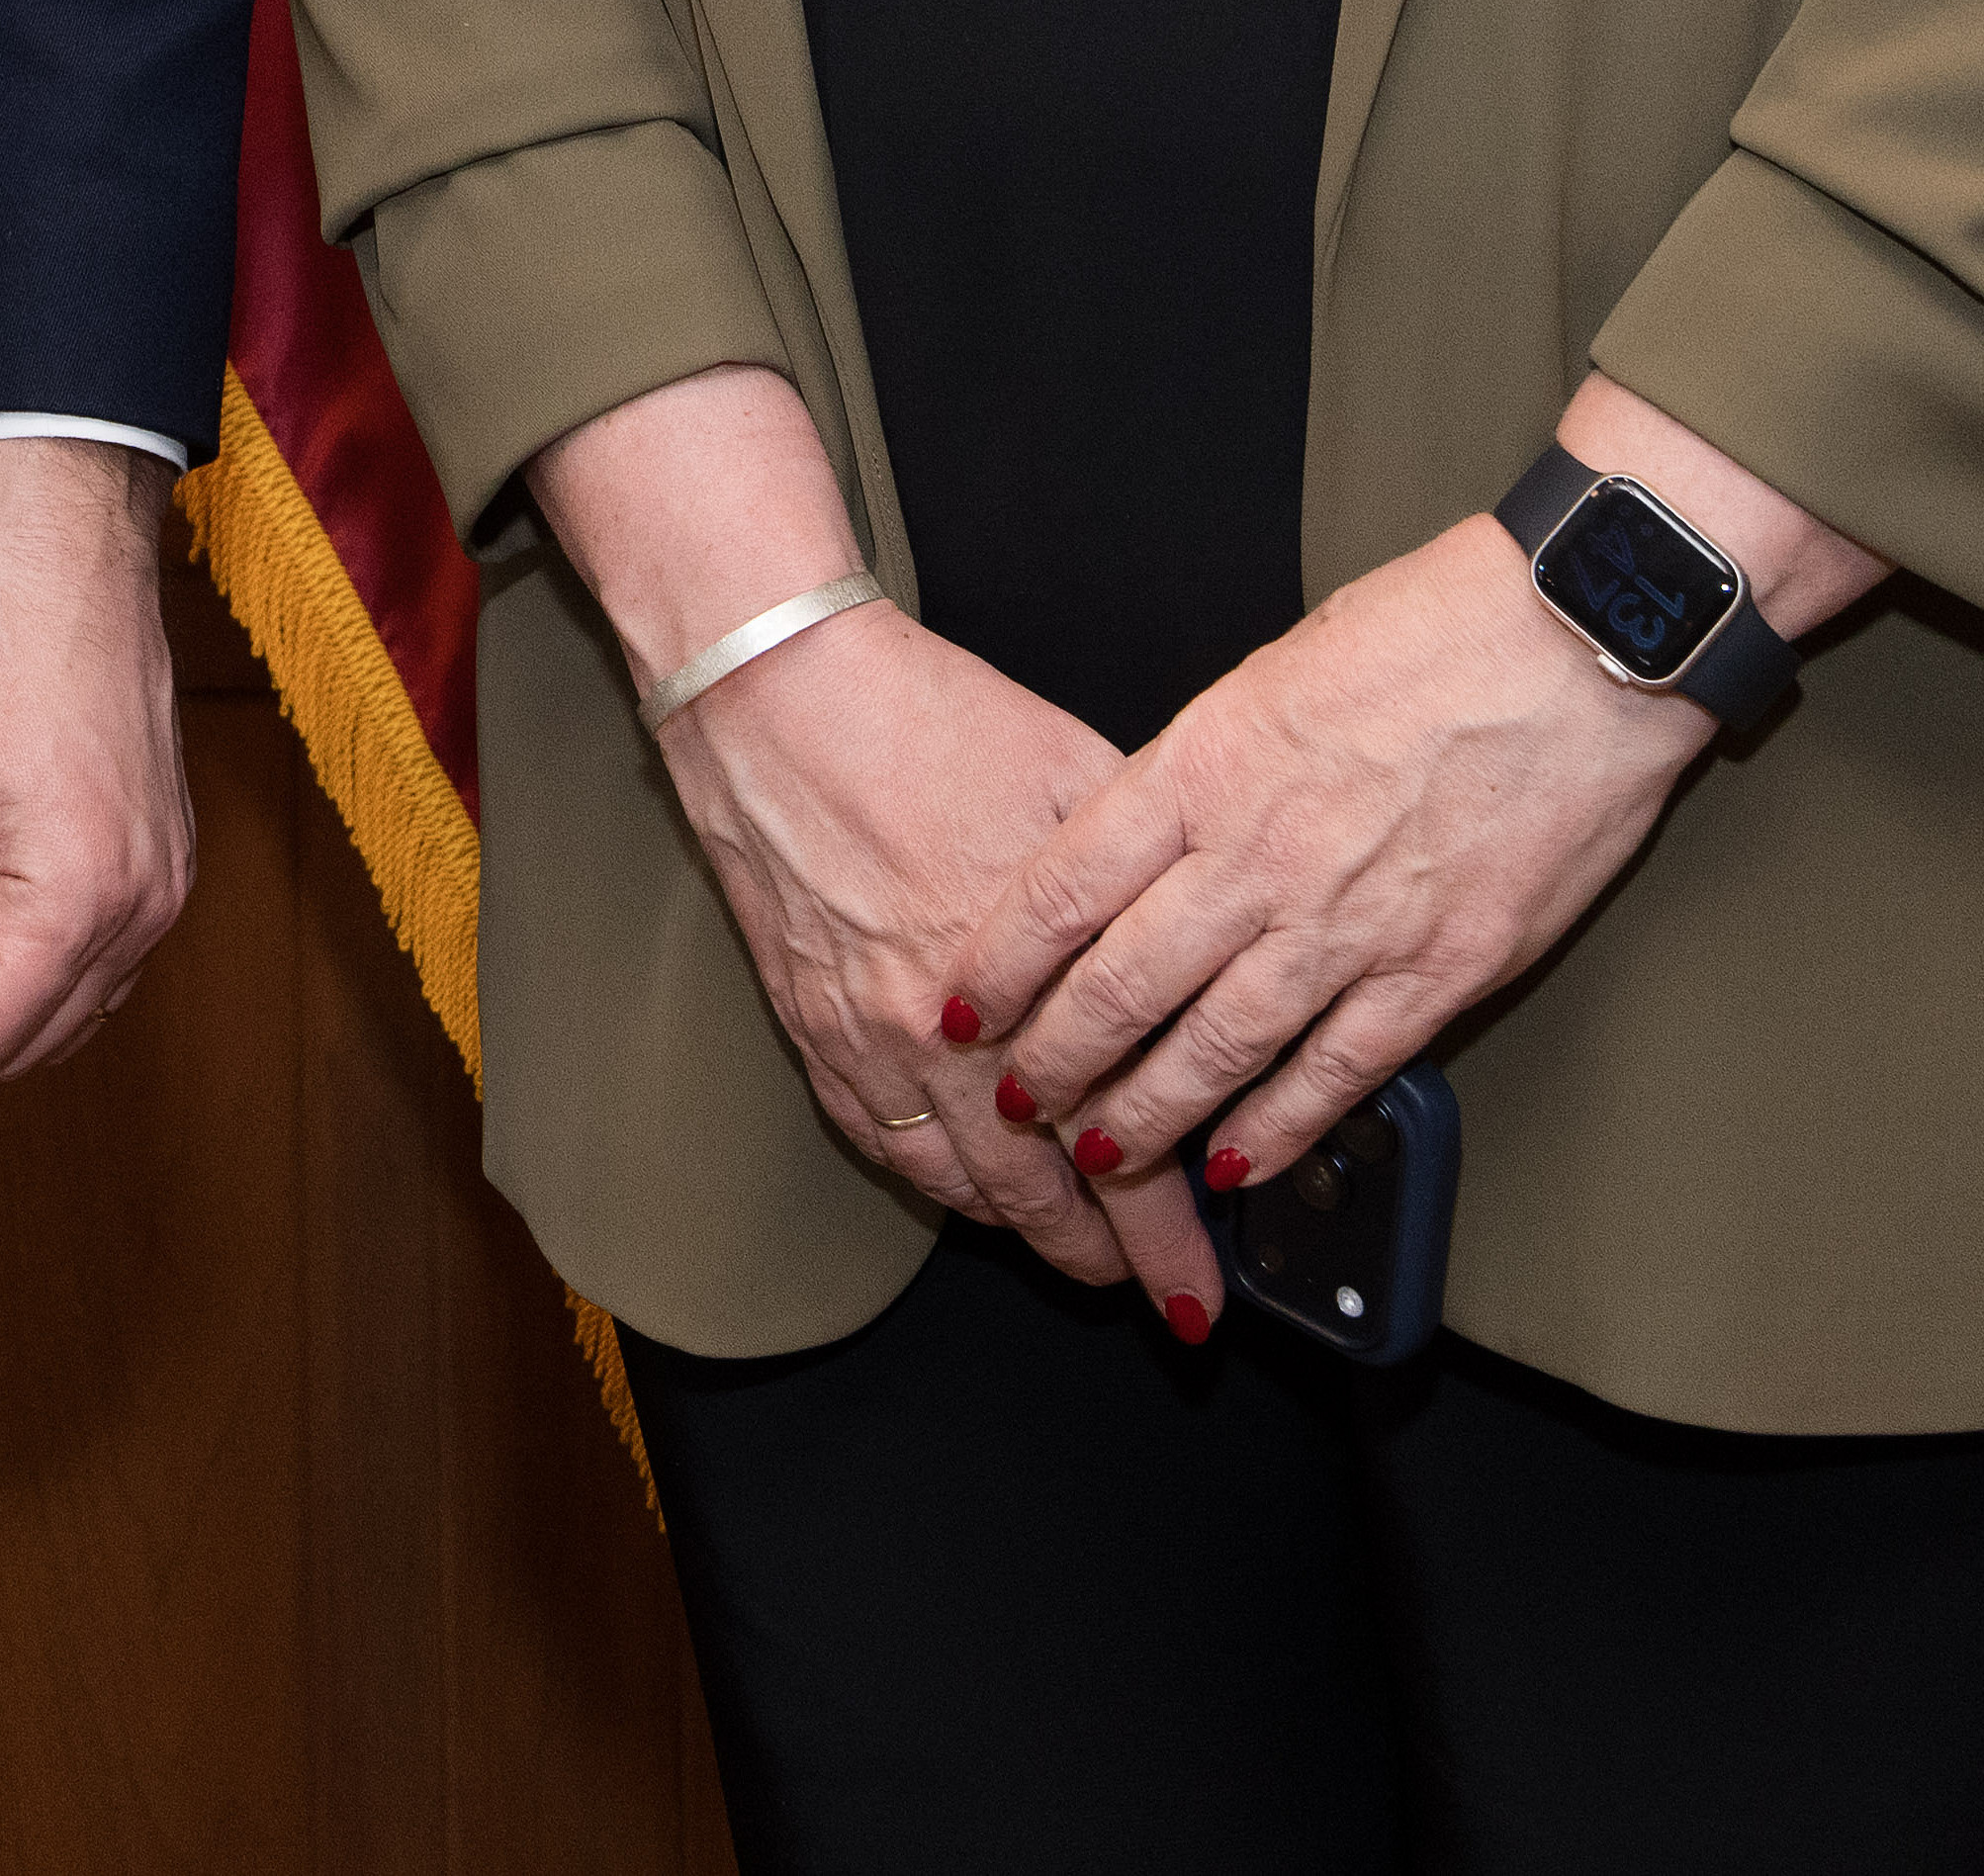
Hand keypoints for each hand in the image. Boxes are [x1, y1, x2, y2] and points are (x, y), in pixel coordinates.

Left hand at [0, 436, 192, 1079]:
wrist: (63, 547)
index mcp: (86, 900)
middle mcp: (149, 912)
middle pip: (28, 1034)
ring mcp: (169, 886)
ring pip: (64, 1000)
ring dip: (2, 940)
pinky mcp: (169, 861)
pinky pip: (97, 950)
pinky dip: (43, 915)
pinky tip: (16, 821)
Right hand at [652, 602, 1221, 1318]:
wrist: (773, 688)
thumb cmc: (923, 719)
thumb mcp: (1081, 779)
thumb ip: (1145, 885)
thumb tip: (1210, 944)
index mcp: (1028, 982)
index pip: (1119, 1148)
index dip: (1170, 1231)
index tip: (1205, 1281)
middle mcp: (942, 1034)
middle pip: (1040, 1192)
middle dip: (1110, 1259)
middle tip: (1160, 1296)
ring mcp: (865, 1035)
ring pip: (956, 1183)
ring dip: (1024, 1230)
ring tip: (1078, 1253)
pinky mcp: (808, 1021)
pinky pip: (878, 1141)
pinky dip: (934, 1181)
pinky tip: (970, 1188)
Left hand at [947, 518, 1704, 1228]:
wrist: (1577, 639)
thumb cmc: (1429, 633)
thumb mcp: (1268, 676)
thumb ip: (1203, 769)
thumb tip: (1147, 839)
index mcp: (1204, 767)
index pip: (1066, 887)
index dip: (1004, 960)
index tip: (963, 1003)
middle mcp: (1261, 855)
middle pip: (1126, 983)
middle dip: (1057, 1059)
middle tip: (1013, 1104)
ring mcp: (1352, 921)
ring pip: (1219, 1045)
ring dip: (1151, 1113)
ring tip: (1103, 1156)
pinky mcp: (1443, 968)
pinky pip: (1341, 1069)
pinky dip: (1282, 1126)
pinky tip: (1240, 1160)